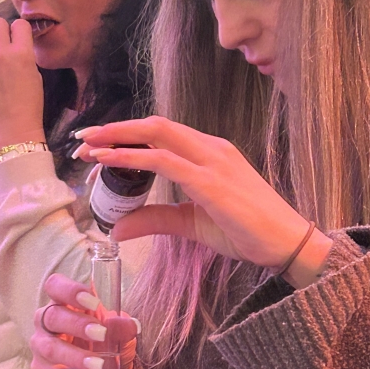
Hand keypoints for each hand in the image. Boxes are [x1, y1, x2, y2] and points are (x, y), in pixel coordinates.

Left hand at [0, 17, 44, 150]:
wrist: (13, 129)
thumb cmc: (29, 105)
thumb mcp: (35, 75)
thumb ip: (24, 56)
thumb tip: (14, 43)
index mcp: (23, 54)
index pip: (19, 24)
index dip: (19, 30)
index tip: (18, 38)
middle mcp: (1, 54)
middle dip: (1, 32)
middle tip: (2, 44)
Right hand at [30, 273, 138, 368]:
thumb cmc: (107, 343)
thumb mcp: (121, 333)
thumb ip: (123, 327)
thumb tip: (129, 325)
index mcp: (64, 303)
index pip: (55, 286)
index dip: (70, 290)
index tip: (93, 302)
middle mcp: (47, 322)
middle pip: (50, 316)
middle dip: (76, 324)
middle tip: (101, 334)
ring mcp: (41, 348)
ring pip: (51, 349)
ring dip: (77, 357)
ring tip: (101, 365)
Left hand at [75, 116, 332, 285]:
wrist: (288, 244)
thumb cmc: (249, 232)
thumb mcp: (193, 224)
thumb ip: (157, 219)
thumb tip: (117, 228)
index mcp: (210, 153)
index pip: (162, 133)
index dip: (127, 135)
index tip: (96, 147)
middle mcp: (211, 148)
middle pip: (154, 124)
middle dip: (114, 128)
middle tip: (81, 139)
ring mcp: (213, 161)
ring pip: (157, 134)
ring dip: (117, 138)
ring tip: (87, 147)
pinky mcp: (211, 181)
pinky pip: (164, 161)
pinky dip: (132, 157)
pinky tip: (108, 162)